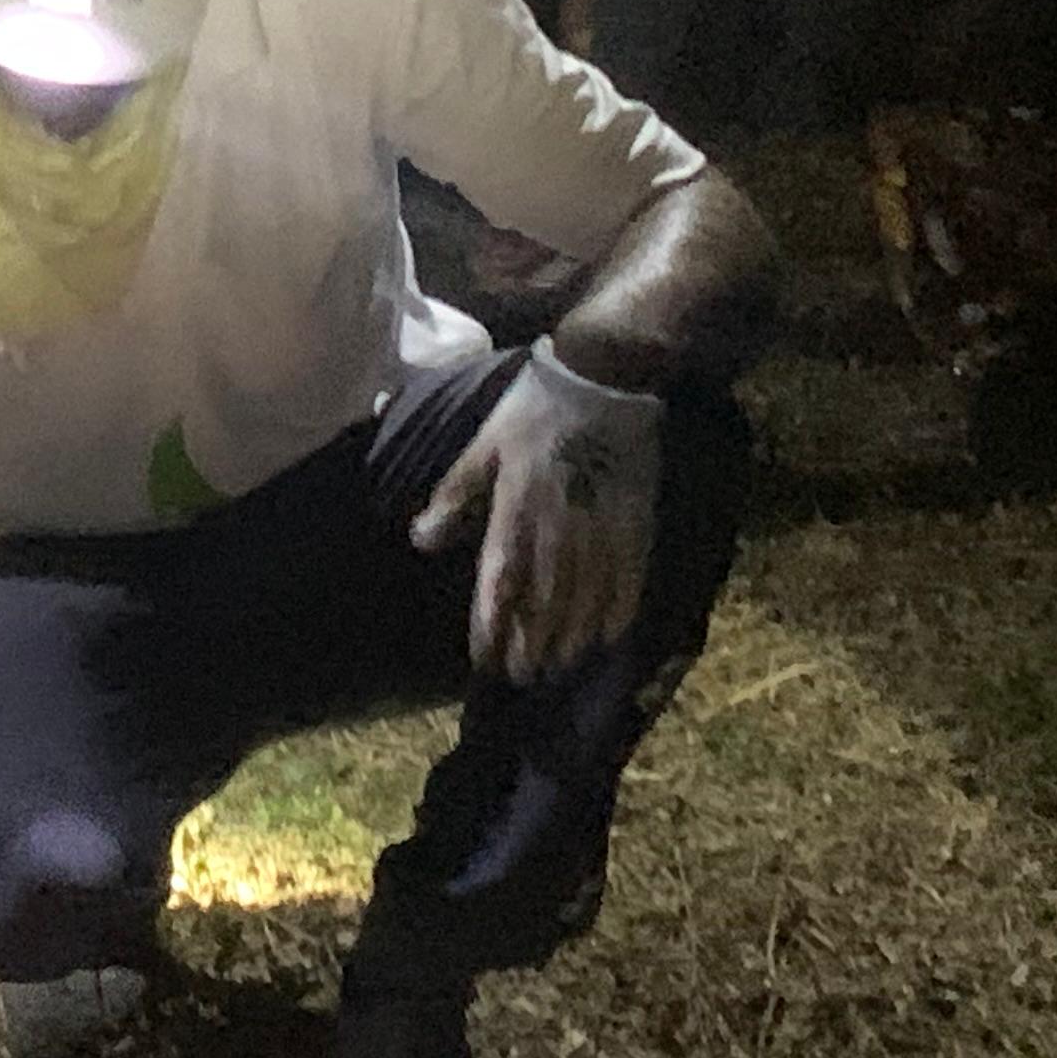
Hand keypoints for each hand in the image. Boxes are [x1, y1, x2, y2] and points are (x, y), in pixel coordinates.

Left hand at [408, 338, 663, 684]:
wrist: (605, 379)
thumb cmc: (533, 412)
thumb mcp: (482, 448)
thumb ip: (454, 497)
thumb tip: (421, 541)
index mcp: (515, 514)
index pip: (499, 588)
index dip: (490, 630)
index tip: (484, 662)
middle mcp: (557, 534)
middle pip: (542, 607)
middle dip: (529, 648)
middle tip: (522, 677)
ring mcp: (600, 534)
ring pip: (584, 604)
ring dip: (569, 642)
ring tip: (558, 668)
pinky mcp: (635, 527)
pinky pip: (628, 583)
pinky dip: (616, 615)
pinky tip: (606, 637)